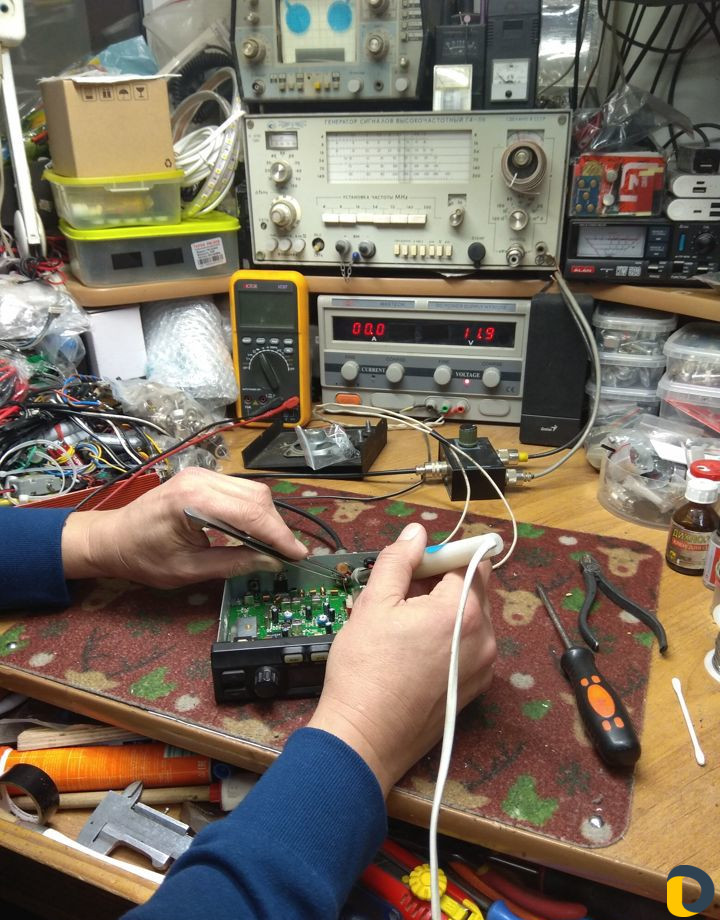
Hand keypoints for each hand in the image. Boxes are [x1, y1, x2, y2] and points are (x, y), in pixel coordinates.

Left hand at [61, 467, 307, 587]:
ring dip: (267, 518)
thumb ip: (233, 563)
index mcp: (193, 500)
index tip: (298, 554)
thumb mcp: (188, 570)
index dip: (279, 535)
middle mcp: (201, 479)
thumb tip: (271, 562)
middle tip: (287, 554)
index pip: (250, 514)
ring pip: (253, 490)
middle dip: (276, 527)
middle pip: (257, 497)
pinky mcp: (202, 476)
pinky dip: (253, 509)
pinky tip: (255, 530)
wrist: (112, 538)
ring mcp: (201, 474)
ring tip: (273, 545)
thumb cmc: (143, 557)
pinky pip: (240, 489)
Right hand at [308, 521, 495, 795]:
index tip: (413, 566)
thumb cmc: (364, 669)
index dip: (441, 556)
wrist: (364, 738)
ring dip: (445, 610)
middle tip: (403, 595)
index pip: (470, 561)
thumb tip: (417, 533)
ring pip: (472, 618)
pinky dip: (449, 637)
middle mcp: (485, 638)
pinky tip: (416, 651)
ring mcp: (484, 667)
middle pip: (475, 588)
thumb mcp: (373, 603)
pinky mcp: (476, 688)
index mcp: (463, 612)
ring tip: (405, 625)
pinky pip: (470, 646)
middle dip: (443, 582)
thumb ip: (399, 561)